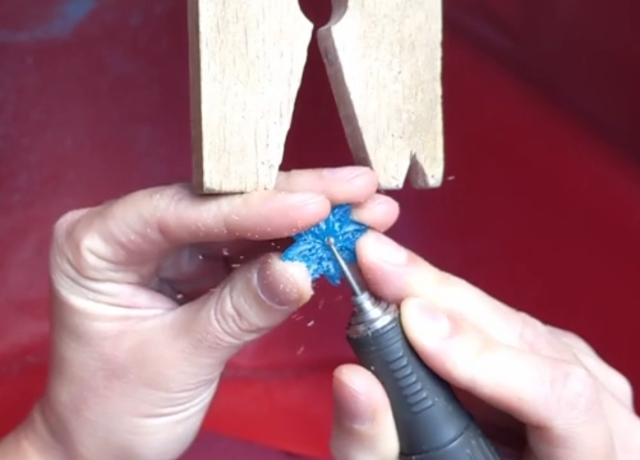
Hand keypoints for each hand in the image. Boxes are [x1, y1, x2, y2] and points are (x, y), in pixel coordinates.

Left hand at [7, 167, 399, 459]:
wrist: (106, 442)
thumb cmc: (117, 408)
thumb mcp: (180, 361)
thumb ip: (240, 310)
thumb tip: (301, 268)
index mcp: (97, 242)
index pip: (181, 211)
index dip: (253, 206)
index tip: (315, 205)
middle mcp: (133, 229)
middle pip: (221, 203)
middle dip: (293, 196)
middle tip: (357, 187)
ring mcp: (170, 244)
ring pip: (244, 219)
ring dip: (306, 214)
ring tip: (365, 206)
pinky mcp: (198, 264)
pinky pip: (251, 247)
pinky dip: (296, 243)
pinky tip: (337, 232)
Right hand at [331, 232, 639, 459]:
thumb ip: (378, 448)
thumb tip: (352, 379)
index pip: (559, 399)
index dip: (482, 355)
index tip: (410, 318)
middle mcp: (606, 423)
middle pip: (535, 343)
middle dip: (445, 297)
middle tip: (376, 260)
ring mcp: (590, 393)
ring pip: (522, 327)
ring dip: (447, 295)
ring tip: (386, 269)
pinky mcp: (559, 371)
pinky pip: (513, 328)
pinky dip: (458, 307)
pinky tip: (416, 291)